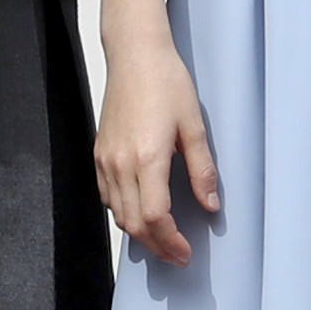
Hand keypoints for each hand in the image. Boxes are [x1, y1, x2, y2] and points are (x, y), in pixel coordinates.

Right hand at [96, 32, 221, 261]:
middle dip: (157, 246)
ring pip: (117, 214)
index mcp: (147, 158)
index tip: (185, 253)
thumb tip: (212, 205)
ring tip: (162, 239)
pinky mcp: (99, 153)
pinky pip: (107, 196)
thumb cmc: (166, 82)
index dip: (170, 241)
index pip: (154, 217)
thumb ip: (202, 169)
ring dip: (139, 234)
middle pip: (133, 223)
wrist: (134, 54)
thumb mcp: (194, 125)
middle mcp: (121, 163)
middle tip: (177, 255)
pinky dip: (123, 213)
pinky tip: (140, 212)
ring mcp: (105, 159)